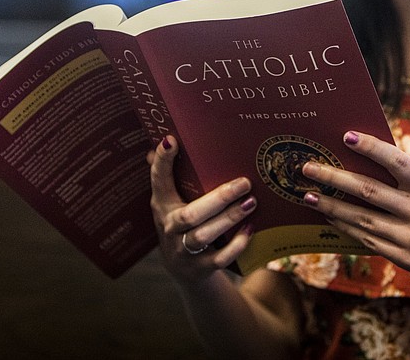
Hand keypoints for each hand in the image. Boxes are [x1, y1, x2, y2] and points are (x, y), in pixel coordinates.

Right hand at [148, 135, 257, 284]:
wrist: (184, 270)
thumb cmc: (183, 223)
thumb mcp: (172, 202)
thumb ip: (171, 175)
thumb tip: (165, 139)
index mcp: (162, 205)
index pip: (158, 181)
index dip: (162, 163)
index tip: (171, 140)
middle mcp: (169, 227)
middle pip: (190, 214)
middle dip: (219, 198)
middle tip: (245, 183)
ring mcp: (183, 250)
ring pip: (204, 235)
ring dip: (229, 219)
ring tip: (251, 203)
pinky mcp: (200, 268)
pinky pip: (219, 258)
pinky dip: (236, 244)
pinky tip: (250, 229)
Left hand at [299, 130, 409, 288]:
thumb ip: (407, 179)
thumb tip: (362, 161)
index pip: (397, 162)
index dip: (371, 147)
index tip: (345, 135)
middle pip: (368, 192)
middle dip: (334, 178)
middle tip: (307, 169)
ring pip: (362, 219)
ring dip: (332, 206)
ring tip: (309, 196)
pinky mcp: (405, 259)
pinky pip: (368, 240)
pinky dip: (346, 227)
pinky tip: (331, 217)